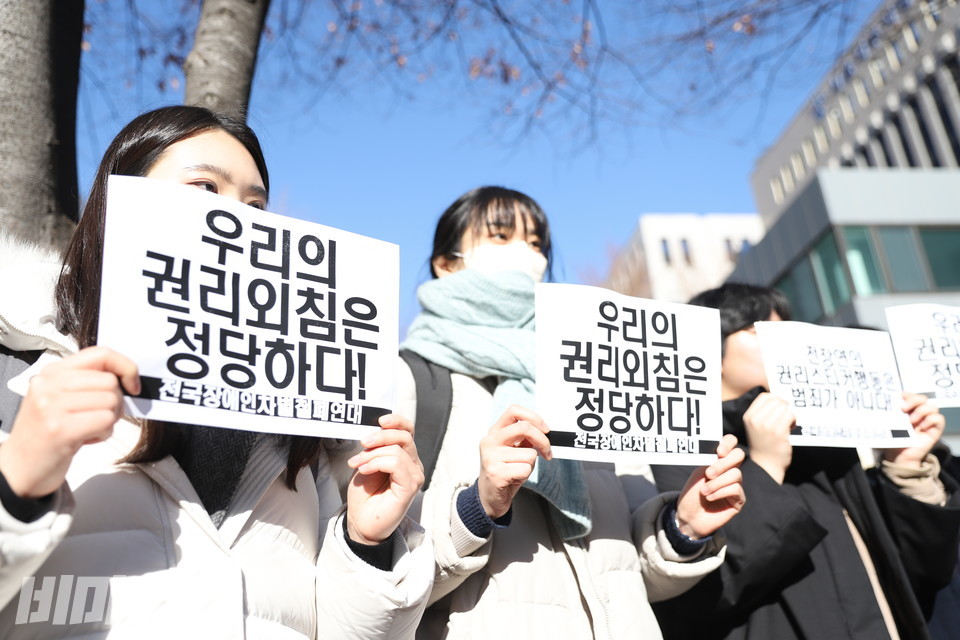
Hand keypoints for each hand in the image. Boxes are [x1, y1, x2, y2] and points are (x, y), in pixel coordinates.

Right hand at [0, 346, 139, 497]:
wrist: (20, 467)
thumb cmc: (48, 432)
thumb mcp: (60, 398)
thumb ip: (86, 382)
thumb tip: (126, 375)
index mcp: (52, 372)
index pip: (101, 353)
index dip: (125, 367)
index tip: (132, 385)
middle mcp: (49, 384)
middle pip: (110, 381)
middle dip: (115, 402)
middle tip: (98, 417)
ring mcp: (52, 406)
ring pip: (111, 401)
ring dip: (109, 420)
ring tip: (88, 428)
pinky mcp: (60, 429)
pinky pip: (105, 421)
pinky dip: (105, 433)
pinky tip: (86, 439)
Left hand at [345, 414, 423, 543]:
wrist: (360, 521)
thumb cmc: (364, 495)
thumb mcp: (367, 463)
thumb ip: (375, 447)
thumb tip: (375, 430)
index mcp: (404, 456)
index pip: (408, 430)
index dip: (397, 421)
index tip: (380, 420)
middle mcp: (413, 464)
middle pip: (404, 436)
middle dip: (380, 436)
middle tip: (362, 444)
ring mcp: (414, 476)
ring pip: (397, 450)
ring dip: (372, 454)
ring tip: (358, 464)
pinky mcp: (410, 487)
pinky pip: (396, 464)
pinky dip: (377, 463)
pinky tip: (365, 470)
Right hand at [477, 405, 551, 518]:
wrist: (489, 498)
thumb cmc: (505, 472)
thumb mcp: (514, 451)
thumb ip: (525, 439)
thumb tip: (545, 431)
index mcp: (495, 432)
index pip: (514, 410)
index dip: (534, 417)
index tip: (545, 430)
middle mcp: (490, 441)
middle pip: (524, 427)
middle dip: (543, 440)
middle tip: (547, 452)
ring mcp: (491, 457)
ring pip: (529, 454)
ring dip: (530, 465)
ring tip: (517, 471)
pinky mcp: (496, 473)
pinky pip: (525, 469)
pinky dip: (525, 475)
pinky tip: (513, 479)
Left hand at [675, 434, 745, 538]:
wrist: (688, 516)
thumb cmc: (691, 493)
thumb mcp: (698, 473)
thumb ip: (710, 461)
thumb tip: (721, 452)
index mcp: (719, 460)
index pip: (731, 442)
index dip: (728, 443)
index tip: (718, 451)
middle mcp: (730, 470)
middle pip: (739, 455)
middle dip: (723, 464)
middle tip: (708, 473)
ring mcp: (736, 484)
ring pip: (736, 474)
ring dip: (717, 482)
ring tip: (704, 491)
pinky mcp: (738, 500)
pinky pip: (735, 489)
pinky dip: (720, 492)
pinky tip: (710, 497)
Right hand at [742, 392, 794, 483]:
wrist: (765, 465)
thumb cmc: (764, 444)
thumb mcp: (756, 426)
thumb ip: (763, 412)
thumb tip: (781, 399)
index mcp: (748, 416)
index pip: (764, 396)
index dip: (775, 400)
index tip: (779, 408)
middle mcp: (755, 419)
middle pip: (776, 400)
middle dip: (784, 407)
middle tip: (784, 418)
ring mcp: (766, 425)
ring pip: (784, 407)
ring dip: (789, 414)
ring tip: (787, 424)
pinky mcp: (778, 432)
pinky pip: (790, 416)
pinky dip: (793, 420)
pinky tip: (791, 428)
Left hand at [882, 393, 944, 468]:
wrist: (898, 456)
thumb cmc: (891, 440)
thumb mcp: (886, 425)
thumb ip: (885, 415)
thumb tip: (873, 406)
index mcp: (907, 410)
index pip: (912, 396)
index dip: (908, 394)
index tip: (900, 396)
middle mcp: (918, 414)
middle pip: (922, 398)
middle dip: (914, 400)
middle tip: (903, 408)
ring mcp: (927, 421)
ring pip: (932, 407)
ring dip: (922, 411)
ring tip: (911, 421)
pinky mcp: (934, 431)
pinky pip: (939, 419)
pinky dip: (931, 420)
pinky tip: (922, 426)